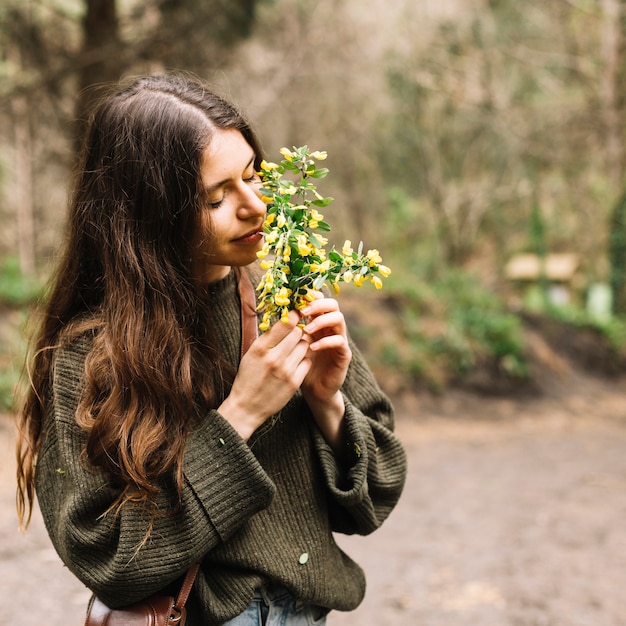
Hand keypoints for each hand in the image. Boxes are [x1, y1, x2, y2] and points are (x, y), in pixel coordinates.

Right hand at [218, 310, 311, 440]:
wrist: (246, 407)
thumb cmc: (248, 377)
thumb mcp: (251, 354)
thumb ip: (267, 338)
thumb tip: (284, 319)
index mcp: (260, 348)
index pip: (286, 324)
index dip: (294, 315)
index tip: (296, 313)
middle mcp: (274, 358)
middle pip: (298, 332)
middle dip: (298, 330)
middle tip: (295, 331)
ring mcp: (286, 371)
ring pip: (305, 345)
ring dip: (301, 344)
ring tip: (293, 348)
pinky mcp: (295, 382)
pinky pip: (307, 361)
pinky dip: (303, 359)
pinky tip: (295, 362)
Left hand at [300, 294, 352, 451]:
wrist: (312, 391)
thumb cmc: (297, 367)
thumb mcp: (290, 345)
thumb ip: (287, 329)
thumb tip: (272, 312)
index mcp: (318, 322)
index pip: (319, 300)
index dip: (309, 296)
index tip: (295, 298)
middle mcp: (331, 328)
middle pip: (332, 304)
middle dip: (317, 304)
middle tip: (303, 311)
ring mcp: (339, 340)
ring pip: (339, 319)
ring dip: (321, 321)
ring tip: (306, 330)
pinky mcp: (344, 355)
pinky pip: (339, 342)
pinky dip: (326, 342)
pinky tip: (312, 348)